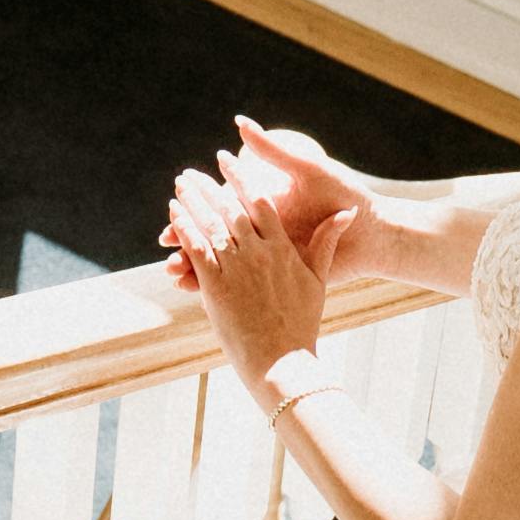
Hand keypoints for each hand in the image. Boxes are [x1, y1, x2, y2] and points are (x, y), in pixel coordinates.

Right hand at [159, 118, 375, 297]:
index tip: (175, 202)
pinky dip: (220, 287)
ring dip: (198, 265)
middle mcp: (266, 229)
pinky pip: (246, 284)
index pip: (223, 203)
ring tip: (174, 271)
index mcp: (268, 204)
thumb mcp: (309, 171)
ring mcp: (273, 254)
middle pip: (217, 233)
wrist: (376, 232)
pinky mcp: (283, 276)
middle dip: (189, 237)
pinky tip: (197, 290)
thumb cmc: (346, 195)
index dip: (199, 204)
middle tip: (164, 240)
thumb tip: (238, 123)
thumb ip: (274, 151)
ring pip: (226, 262)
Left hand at [165, 163, 327, 392]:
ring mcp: (237, 269)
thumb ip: (326, 242)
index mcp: (283, 248)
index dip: (241, 177)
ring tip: (179, 185)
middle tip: (192, 171)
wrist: (282, 360)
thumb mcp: (318, 279)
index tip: (228, 158)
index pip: (260, 201)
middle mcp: (259, 253)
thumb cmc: (302, 322)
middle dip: (209, 186)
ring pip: (210, 224)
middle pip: (229, 208)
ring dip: (192, 201)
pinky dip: (183, 229)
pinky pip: (196, 250)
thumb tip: (347, 213)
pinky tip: (173, 214)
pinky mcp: (216, 286)